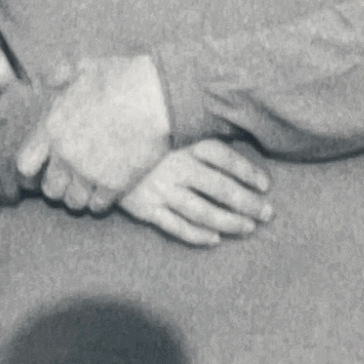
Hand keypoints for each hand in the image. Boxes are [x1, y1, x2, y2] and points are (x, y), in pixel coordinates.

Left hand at [17, 55, 170, 213]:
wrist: (156, 95)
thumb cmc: (121, 78)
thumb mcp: (83, 68)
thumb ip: (60, 75)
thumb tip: (48, 79)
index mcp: (52, 127)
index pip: (25, 165)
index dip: (31, 172)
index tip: (41, 172)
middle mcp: (65, 154)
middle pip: (49, 189)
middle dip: (58, 186)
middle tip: (69, 181)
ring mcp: (89, 172)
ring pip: (73, 202)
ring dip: (79, 197)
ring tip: (88, 188)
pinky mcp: (113, 184)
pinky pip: (97, 207)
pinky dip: (100, 202)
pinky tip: (106, 191)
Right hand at [117, 139, 275, 247]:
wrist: (96, 148)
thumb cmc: (140, 135)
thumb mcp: (167, 125)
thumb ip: (194, 130)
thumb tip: (233, 129)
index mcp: (184, 143)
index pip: (224, 158)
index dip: (247, 172)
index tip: (265, 185)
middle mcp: (176, 167)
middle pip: (220, 188)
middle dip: (247, 203)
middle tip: (268, 213)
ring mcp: (161, 190)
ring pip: (202, 211)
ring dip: (229, 222)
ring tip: (249, 228)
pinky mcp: (146, 209)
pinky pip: (176, 226)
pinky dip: (197, 235)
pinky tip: (215, 239)